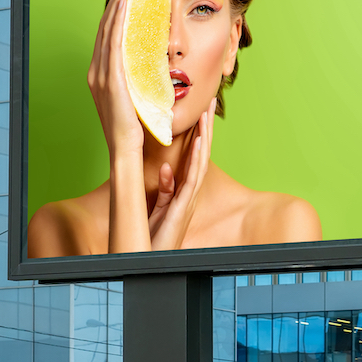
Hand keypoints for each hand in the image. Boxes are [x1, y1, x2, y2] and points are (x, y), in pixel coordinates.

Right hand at [88, 0, 142, 161]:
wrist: (127, 148)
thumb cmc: (135, 127)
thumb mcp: (137, 95)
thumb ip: (140, 76)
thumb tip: (155, 62)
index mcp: (101, 73)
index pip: (110, 32)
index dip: (118, 8)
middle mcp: (97, 70)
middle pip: (107, 24)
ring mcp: (102, 73)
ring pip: (109, 27)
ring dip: (120, 1)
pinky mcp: (111, 77)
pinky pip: (114, 41)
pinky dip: (118, 19)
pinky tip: (125, 3)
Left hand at [147, 98, 215, 250]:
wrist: (152, 258)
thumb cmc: (155, 236)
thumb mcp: (159, 206)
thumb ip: (165, 188)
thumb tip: (167, 169)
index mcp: (183, 189)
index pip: (193, 156)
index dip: (198, 134)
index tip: (200, 113)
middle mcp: (190, 191)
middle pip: (201, 153)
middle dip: (206, 129)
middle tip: (209, 103)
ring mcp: (190, 197)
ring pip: (201, 161)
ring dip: (205, 137)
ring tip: (206, 115)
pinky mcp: (184, 205)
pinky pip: (193, 178)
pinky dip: (197, 159)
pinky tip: (200, 142)